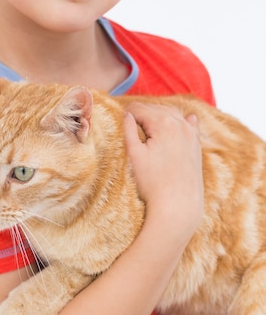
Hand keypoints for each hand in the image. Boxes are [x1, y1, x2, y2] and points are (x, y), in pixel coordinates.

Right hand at [123, 102, 202, 240]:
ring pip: (170, 114)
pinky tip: (183, 119)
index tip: (119, 122)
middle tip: (130, 126)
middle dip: (141, 114)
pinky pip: (189, 124)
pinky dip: (181, 120)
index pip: (138, 108)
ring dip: (157, 116)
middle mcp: (179, 123)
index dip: (126, 114)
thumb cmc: (153, 182)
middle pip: (154, 108)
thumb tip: (127, 114)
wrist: (178, 206)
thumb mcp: (134, 154)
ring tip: (145, 126)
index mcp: (163, 123)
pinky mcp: (196, 144)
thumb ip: (129, 129)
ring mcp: (190, 133)